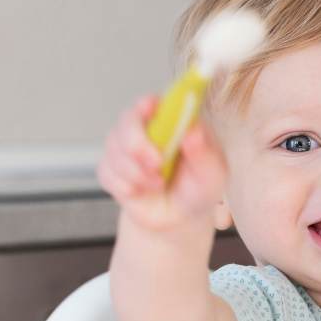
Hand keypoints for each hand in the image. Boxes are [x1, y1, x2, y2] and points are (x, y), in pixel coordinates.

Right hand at [97, 95, 228, 232]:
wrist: (180, 219)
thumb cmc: (199, 189)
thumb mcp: (213, 174)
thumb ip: (205, 152)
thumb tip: (194, 131)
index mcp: (173, 122)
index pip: (156, 101)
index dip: (149, 102)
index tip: (150, 108)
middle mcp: (146, 129)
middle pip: (127, 119)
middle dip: (137, 143)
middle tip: (157, 163)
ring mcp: (125, 147)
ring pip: (115, 149)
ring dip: (138, 173)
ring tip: (159, 183)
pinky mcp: (111, 168)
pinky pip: (107, 172)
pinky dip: (126, 187)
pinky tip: (142, 191)